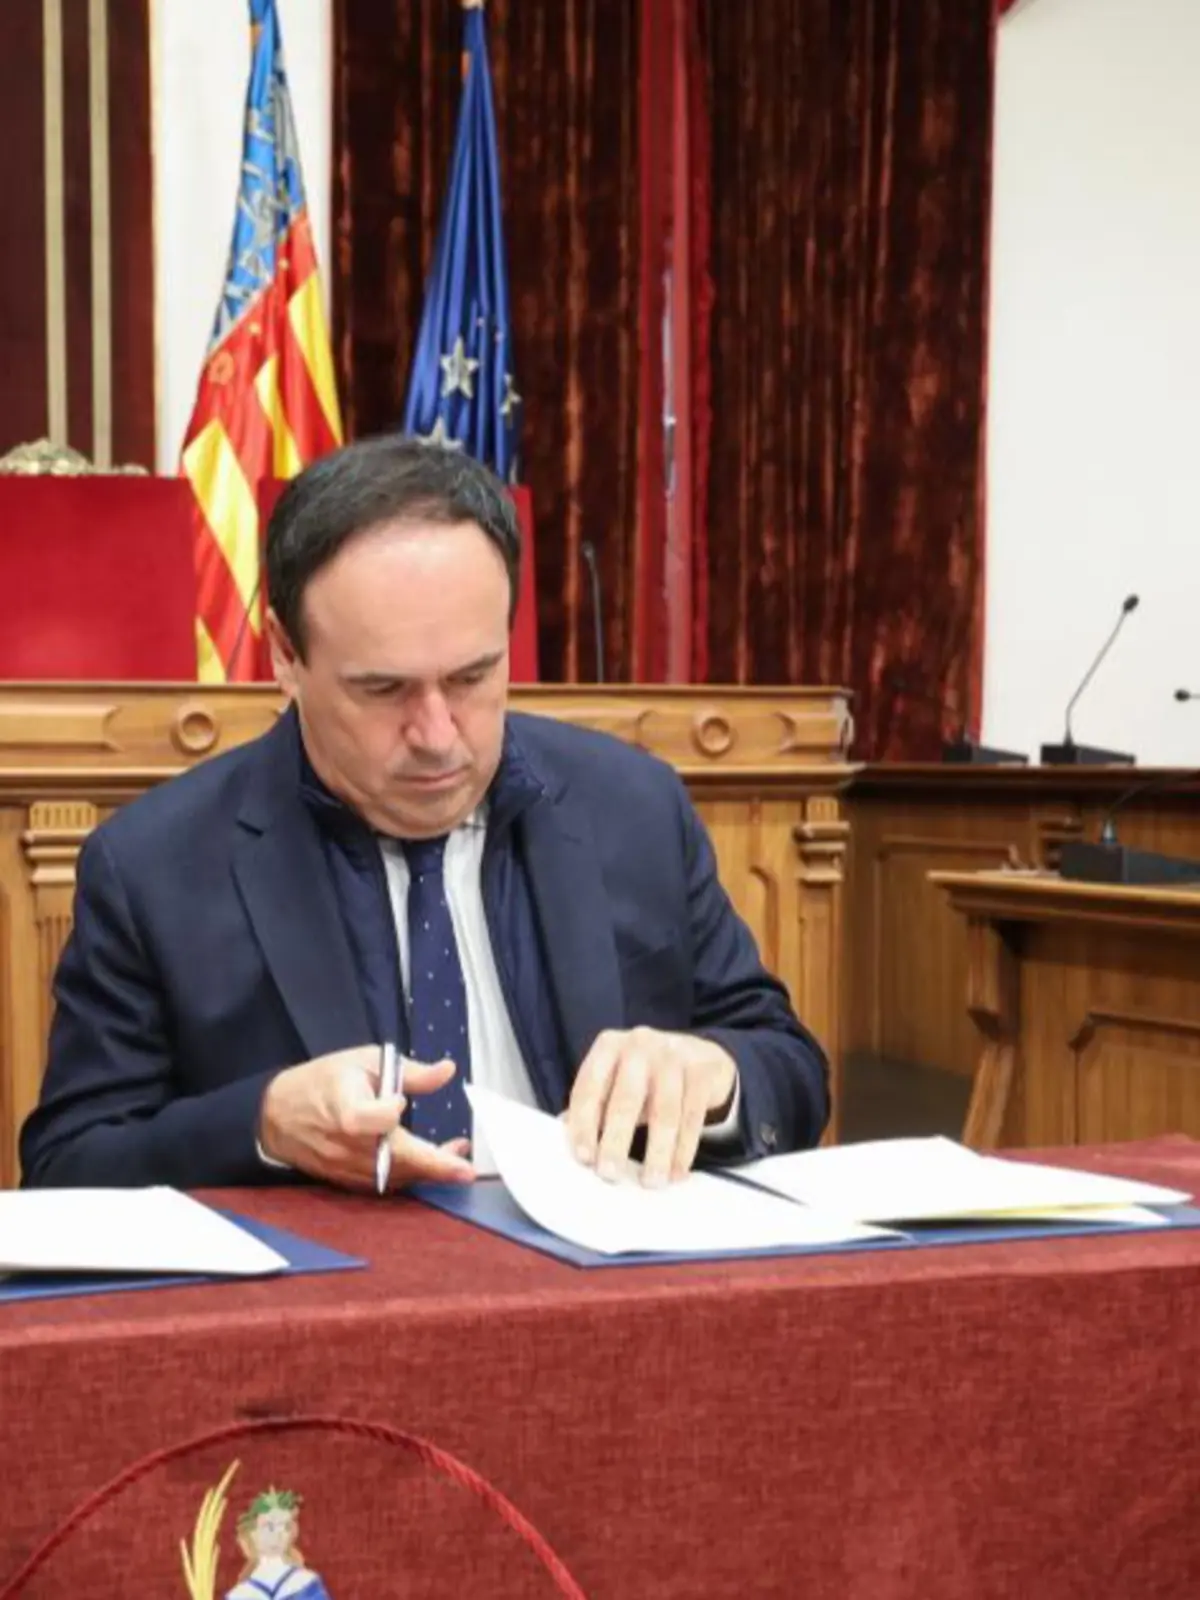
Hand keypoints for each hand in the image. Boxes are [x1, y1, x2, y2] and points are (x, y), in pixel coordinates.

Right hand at [259, 1044, 474, 1191]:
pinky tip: (434, 1161)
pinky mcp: (350, 1181)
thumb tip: (447, 1070)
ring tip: (458, 1154)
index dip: (389, 1111)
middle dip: (434, 1165)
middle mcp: (346, 1146)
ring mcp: (347, 1168)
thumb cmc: (323, 1082)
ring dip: (430, 1170)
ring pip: (396, 1175)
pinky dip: (412, 1174)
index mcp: (345, 1112)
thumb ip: (409, 1072)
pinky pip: (387, 1183)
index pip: (373, 1120)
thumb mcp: (364, 1062)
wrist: (279, 1115)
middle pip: (394, 1159)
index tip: (398, 1100)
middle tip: (465, 1170)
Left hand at [566, 1028, 736, 1187]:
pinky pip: (692, 1117)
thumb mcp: (615, 1080)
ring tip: (651, 1181)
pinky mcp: (702, 1072)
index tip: (584, 1157)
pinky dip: (684, 1150)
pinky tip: (677, 1172)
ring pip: (664, 1112)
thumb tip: (570, 1141)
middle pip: (625, 1099)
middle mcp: (639, 1045)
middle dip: (616, 1141)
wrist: (699, 1054)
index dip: (584, 1124)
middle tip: (609, 1174)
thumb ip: (594, 1106)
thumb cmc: (646, 1074)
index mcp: (608, 1047)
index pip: (589, 1088)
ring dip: (657, 1152)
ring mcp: (673, 1056)